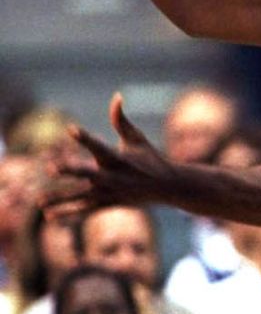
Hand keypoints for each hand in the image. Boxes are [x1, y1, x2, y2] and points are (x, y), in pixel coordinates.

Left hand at [42, 92, 174, 216]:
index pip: (99, 146)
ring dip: (60, 199)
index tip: (70, 128)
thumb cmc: (150, 159)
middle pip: (87, 174)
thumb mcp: (137, 138)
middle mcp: (112, 177)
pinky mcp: (109, 205)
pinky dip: (68, 214)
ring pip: (81, 197)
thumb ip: (120, 120)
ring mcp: (110, 193)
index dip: (85, 137)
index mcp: (118, 158)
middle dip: (70, 171)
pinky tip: (50, 216)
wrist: (168, 188)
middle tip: (50, 168)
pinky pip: (85, 211)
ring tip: (38, 201)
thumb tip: (117, 96)